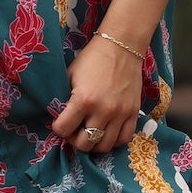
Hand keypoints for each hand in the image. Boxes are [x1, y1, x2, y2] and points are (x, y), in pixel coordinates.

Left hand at [51, 31, 143, 156]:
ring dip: (94, 143)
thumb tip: (57, 116)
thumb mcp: (70, 76)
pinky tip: (107, 132)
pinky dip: (113, 141)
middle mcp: (103, 111)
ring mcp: (120, 113)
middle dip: (75, 140)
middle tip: (74, 129)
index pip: (63, 129)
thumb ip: (64, 98)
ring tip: (90, 132)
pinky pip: (124, 139)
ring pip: (104, 146)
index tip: (60, 122)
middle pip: (85, 144)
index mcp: (83, 100)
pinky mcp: (133, 112)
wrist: (121, 46)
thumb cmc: (92, 58)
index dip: (58, 128)